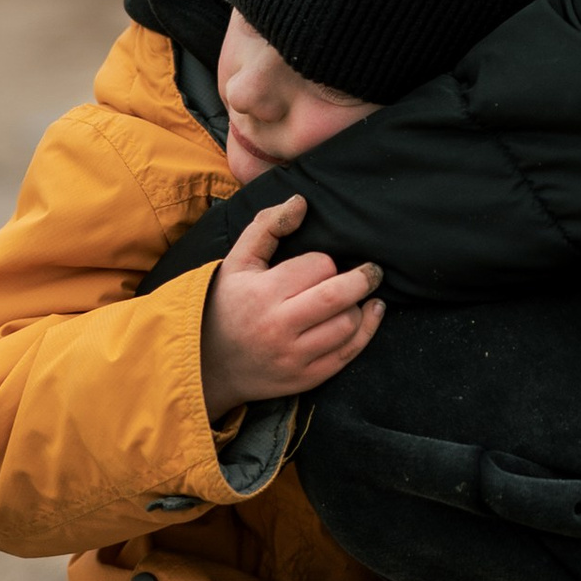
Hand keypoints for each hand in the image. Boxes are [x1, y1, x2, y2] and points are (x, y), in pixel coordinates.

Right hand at [199, 194, 383, 423]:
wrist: (206, 366)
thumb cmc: (225, 305)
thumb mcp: (237, 262)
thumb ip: (267, 226)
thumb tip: (302, 202)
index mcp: (262, 293)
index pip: (317, 267)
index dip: (325, 262)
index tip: (320, 265)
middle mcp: (278, 327)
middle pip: (338, 296)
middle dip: (363, 278)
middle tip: (373, 270)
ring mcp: (293, 357)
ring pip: (347, 325)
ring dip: (359, 306)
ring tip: (355, 297)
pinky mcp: (305, 379)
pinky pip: (348, 354)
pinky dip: (367, 331)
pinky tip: (371, 312)